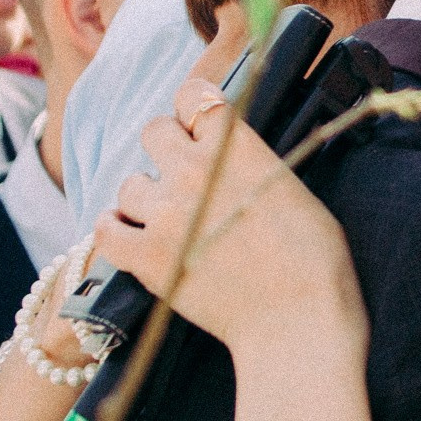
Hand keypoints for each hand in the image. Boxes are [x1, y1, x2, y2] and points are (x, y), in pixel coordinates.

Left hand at [93, 77, 358, 361]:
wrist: (299, 324)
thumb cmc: (315, 264)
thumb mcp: (294, 191)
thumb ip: (255, 165)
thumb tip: (235, 160)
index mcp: (237, 148)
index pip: (194, 96)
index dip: (192, 105)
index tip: (196, 123)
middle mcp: (194, 172)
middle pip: (153, 131)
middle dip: (166, 148)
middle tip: (182, 176)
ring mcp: (165, 215)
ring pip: (129, 183)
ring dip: (145, 198)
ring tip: (167, 221)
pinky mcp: (146, 259)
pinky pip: (104, 230)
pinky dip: (113, 231)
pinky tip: (129, 237)